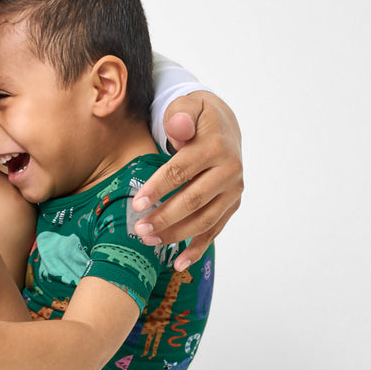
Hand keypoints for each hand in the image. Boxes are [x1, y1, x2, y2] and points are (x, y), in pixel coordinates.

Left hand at [132, 91, 242, 269]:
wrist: (224, 124)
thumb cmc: (197, 117)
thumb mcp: (189, 105)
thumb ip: (180, 115)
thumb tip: (178, 128)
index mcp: (216, 146)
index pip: (182, 170)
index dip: (158, 187)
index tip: (137, 203)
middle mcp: (230, 170)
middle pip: (194, 200)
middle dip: (165, 217)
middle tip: (138, 228)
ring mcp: (233, 191)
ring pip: (204, 220)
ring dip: (176, 235)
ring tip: (148, 240)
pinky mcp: (232, 205)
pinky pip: (215, 231)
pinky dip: (198, 249)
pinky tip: (179, 264)